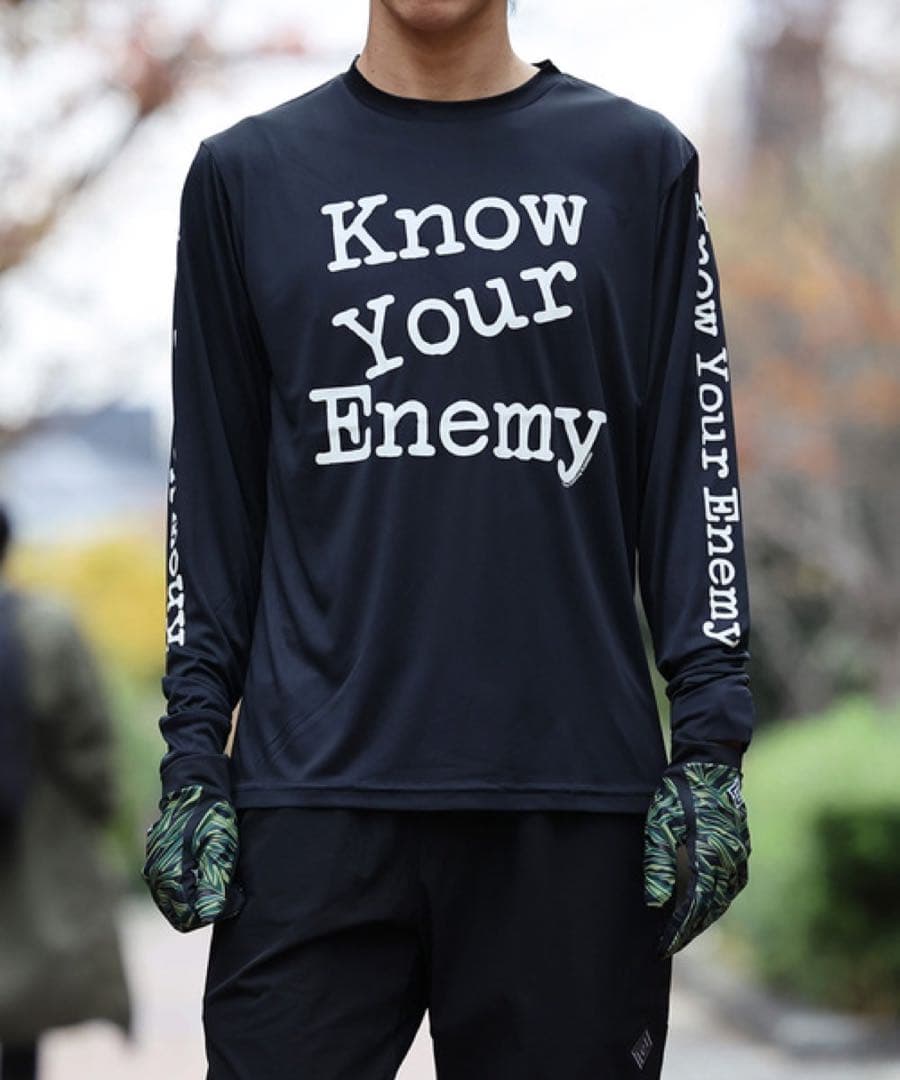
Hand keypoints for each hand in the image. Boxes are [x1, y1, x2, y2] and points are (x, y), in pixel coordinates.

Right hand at [141, 783, 244, 932]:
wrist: (196, 788)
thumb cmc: (210, 817)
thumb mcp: (220, 850)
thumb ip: (214, 885)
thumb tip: (212, 913)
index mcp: (169, 877)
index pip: (190, 918)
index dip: (216, 912)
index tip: (235, 894)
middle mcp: (156, 878)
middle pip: (183, 913)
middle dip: (209, 906)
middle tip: (233, 888)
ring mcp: (155, 869)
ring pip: (179, 901)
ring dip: (201, 896)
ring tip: (224, 877)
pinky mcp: (159, 861)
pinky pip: (175, 887)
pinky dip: (193, 885)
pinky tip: (211, 869)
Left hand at [643, 761, 750, 957]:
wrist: (708, 768)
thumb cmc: (678, 794)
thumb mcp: (659, 825)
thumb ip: (658, 864)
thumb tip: (656, 904)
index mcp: (708, 857)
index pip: (694, 907)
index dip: (678, 930)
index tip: (662, 946)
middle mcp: (729, 861)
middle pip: (710, 909)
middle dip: (690, 930)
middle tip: (669, 946)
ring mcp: (740, 856)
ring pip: (723, 900)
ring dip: (705, 919)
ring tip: (684, 932)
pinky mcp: (742, 850)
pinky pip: (731, 887)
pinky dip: (717, 902)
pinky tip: (704, 907)